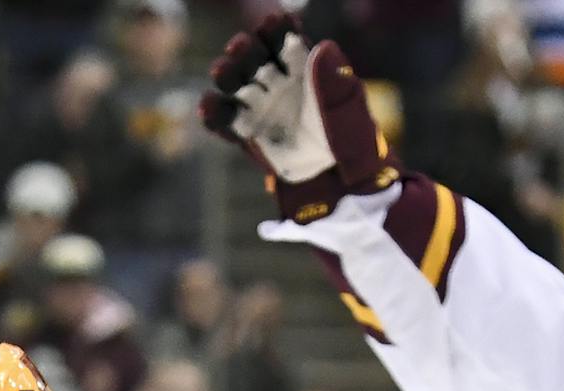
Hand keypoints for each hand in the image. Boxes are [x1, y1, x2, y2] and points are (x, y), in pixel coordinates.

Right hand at [200, 11, 397, 222]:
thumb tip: (323, 47)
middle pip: (254, 57)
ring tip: (223, 74)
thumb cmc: (354, 149)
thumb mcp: (351, 114)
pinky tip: (209, 106)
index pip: (285, 40)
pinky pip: (227, 121)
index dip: (277, 30)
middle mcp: (279, 84)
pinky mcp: (250, 136)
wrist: (346, 192)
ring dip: (226, 74)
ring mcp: (262, 109)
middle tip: (240, 50)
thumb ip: (336, 84)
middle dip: (245, 50)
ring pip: (236, 84)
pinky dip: (215, 113)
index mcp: (304, 70)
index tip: (273, 25)